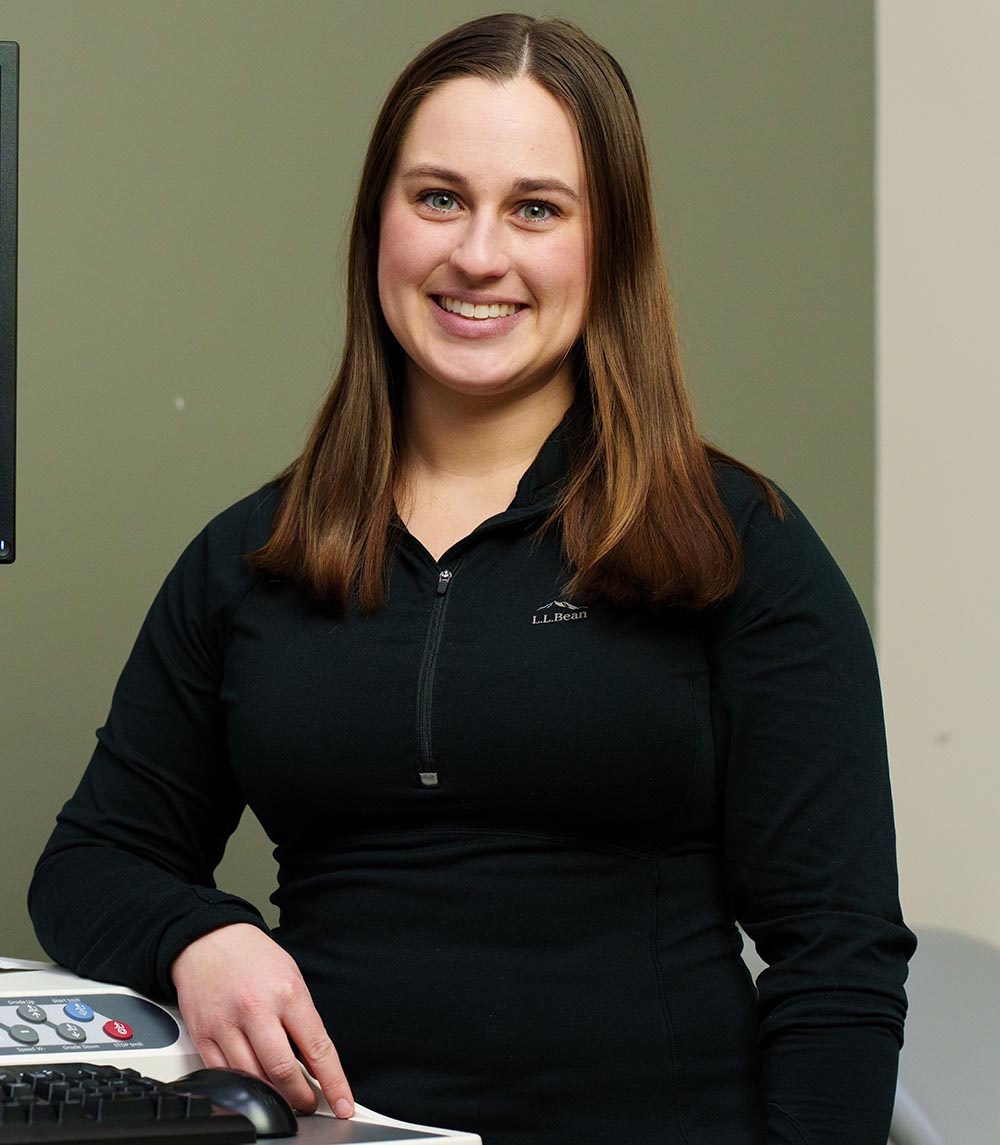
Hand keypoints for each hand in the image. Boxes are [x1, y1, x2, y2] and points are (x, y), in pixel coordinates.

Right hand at [170, 923, 353, 1117]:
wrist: (209, 939)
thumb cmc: (253, 957)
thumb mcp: (292, 977)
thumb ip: (303, 1020)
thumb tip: (316, 1062)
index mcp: (286, 993)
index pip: (317, 1048)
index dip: (333, 1082)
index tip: (343, 1104)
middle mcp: (256, 1009)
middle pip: (282, 1071)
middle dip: (301, 1097)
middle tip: (309, 1103)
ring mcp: (226, 1024)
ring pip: (252, 1079)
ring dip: (272, 1097)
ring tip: (284, 1097)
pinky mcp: (203, 1036)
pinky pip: (223, 1076)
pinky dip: (241, 1088)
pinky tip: (253, 1086)